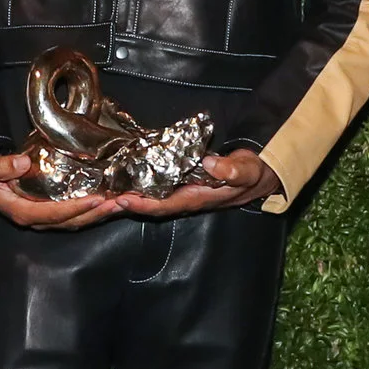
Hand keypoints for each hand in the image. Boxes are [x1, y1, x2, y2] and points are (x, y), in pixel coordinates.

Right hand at [0, 148, 118, 229]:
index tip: (96, 198)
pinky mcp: (50, 211)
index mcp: (20, 212)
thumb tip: (20, 163)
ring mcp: (44, 217)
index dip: (75, 208)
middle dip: (96, 213)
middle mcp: (35, 219)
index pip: (52, 214)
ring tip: (121, 203)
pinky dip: (93, 210)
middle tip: (119, 202)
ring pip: (75, 221)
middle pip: (70, 221)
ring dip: (99, 214)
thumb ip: (0, 167)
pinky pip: (74, 215)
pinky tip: (109, 201)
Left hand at [113, 147, 282, 219]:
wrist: (266, 175)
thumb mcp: (248, 170)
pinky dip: (143, 186)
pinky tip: (129, 180)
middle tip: (102, 197)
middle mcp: (190, 199)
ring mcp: (188, 194)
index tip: (122, 199)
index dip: (143, 204)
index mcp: (201, 198)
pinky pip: (161, 188)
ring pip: (154, 198)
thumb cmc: (256, 172)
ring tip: (108, 190)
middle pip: (153, 205)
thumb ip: (232, 169)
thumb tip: (210, 164)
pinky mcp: (187, 185)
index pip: (166, 205)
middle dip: (129, 203)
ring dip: (132, 196)